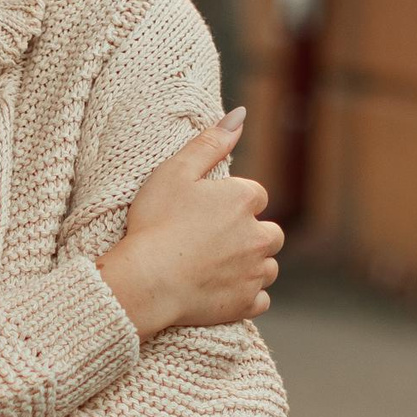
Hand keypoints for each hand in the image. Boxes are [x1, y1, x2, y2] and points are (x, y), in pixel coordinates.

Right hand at [99, 108, 284, 336]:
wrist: (146, 279)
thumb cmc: (156, 222)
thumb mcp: (176, 171)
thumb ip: (211, 142)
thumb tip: (241, 114)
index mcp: (244, 199)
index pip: (255, 195)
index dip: (231, 203)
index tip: (205, 212)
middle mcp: (260, 235)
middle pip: (270, 232)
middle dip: (250, 234)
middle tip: (213, 240)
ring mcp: (255, 272)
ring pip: (268, 266)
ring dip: (251, 264)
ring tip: (215, 265)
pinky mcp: (246, 302)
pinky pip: (259, 298)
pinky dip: (246, 295)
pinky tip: (221, 289)